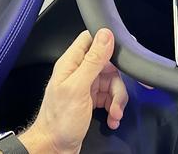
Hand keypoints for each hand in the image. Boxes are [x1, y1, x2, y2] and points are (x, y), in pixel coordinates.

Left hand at [19, 29, 127, 153]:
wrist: (53, 149)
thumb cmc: (59, 122)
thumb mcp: (77, 88)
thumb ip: (92, 61)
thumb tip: (105, 34)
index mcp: (72, 63)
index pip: (91, 38)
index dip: (108, 41)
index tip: (123, 54)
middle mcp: (79, 71)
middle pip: (109, 64)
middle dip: (118, 83)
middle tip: (117, 98)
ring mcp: (86, 86)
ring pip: (113, 82)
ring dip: (118, 100)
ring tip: (115, 114)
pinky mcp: (92, 99)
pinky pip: (111, 97)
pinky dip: (115, 108)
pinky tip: (112, 118)